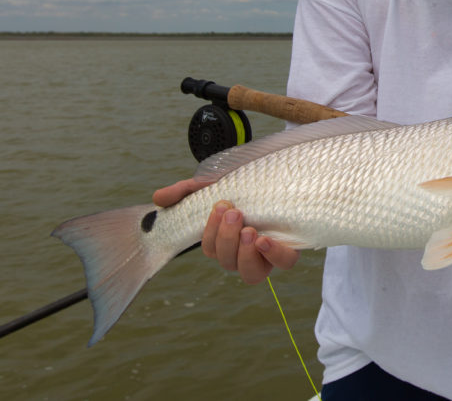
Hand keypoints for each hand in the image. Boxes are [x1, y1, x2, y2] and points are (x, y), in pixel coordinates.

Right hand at [152, 181, 299, 283]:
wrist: (278, 181)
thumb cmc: (242, 187)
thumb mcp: (211, 184)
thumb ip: (184, 190)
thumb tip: (159, 198)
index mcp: (224, 242)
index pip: (211, 249)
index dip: (211, 233)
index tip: (219, 207)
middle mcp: (243, 253)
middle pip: (228, 262)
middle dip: (227, 239)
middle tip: (234, 213)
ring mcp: (267, 255)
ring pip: (252, 273)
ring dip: (245, 253)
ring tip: (249, 230)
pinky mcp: (289, 249)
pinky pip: (285, 262)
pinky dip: (275, 255)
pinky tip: (266, 240)